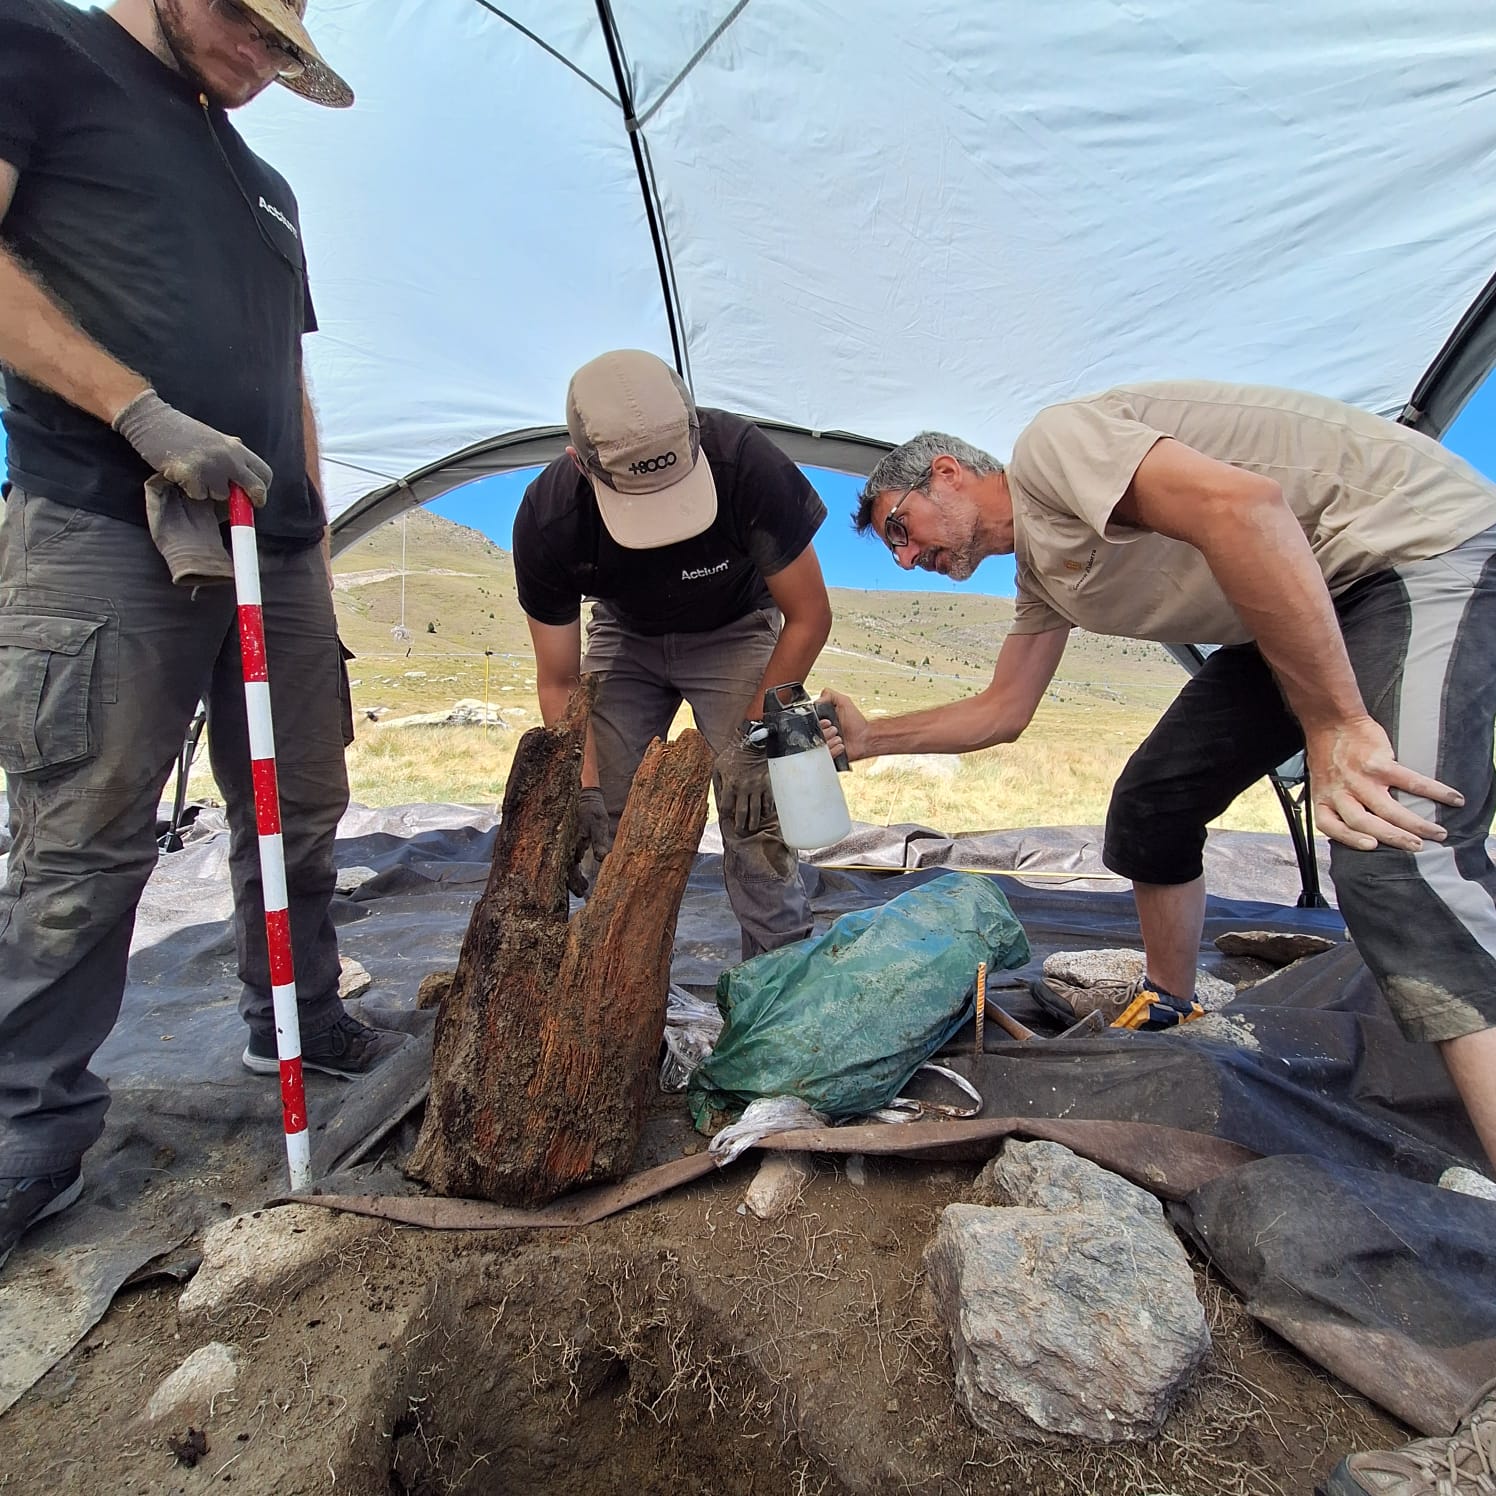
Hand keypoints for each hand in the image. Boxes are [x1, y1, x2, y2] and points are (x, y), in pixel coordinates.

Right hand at [113, 389, 271, 505]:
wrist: (153, 421)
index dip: (263, 489)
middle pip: (255, 489)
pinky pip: (199, 495)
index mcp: (236, 447)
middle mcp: (228, 457)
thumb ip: (231, 454)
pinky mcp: (192, 475)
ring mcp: (211, 466)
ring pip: (222, 495)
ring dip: (210, 492)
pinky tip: (183, 474)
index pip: (264, 473)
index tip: (257, 499)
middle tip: (240, 506)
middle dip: (249, 501)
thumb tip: (247, 471)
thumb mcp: (214, 437)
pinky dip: (191, 490)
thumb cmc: (182, 430)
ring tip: (196, 475)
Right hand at [568, 785, 612, 895]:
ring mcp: (561, 841)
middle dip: (572, 882)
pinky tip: (578, 874)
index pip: (570, 866)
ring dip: (571, 877)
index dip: (576, 880)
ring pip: (563, 864)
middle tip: (582, 892)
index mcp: (570, 841)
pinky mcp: (564, 840)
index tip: (584, 889)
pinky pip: (563, 857)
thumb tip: (602, 859)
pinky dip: (569, 867)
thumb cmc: (593, 810)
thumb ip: (600, 842)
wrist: (583, 795)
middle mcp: (563, 843)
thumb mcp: (599, 823)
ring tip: (582, 888)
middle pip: (564, 868)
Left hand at [716, 736, 773, 834]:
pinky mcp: (768, 785)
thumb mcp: (718, 767)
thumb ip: (718, 784)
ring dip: (754, 822)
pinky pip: (768, 802)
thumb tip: (720, 800)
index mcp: (730, 785)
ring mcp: (757, 787)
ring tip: (752, 827)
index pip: (726, 807)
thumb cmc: (733, 755)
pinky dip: (766, 810)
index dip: (725, 816)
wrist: (753, 743)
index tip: (726, 820)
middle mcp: (743, 789)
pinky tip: (764, 814)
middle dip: (740, 825)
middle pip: (742, 813)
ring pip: (756, 811)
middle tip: (740, 831)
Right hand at [816, 688, 868, 762]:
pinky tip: (841, 745)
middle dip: (825, 732)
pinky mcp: (829, 755)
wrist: (866, 738)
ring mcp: (825, 745)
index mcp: (822, 721)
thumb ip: (830, 695)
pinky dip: (834, 750)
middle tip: (836, 729)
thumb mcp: (844, 702)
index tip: (828, 722)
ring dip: (831, 741)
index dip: (819, 723)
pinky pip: (825, 755)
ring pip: (818, 746)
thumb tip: (817, 698)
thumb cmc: (857, 722)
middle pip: (812, 735)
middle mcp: (822, 733)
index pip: (810, 723)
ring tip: (840, 738)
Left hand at [1306, 716, 1463, 851]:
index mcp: (1324, 798)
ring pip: (1386, 809)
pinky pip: (1410, 781)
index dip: (1350, 839)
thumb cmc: (1328, 753)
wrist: (1331, 720)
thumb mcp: (1322, 781)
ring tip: (1436, 833)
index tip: (1372, 846)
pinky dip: (1432, 791)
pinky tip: (1451, 798)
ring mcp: (1360, 778)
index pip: (1331, 826)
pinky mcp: (1379, 762)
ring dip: (1414, 824)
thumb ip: (1335, 802)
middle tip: (1417, 847)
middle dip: (1394, 838)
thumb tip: (1357, 825)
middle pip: (1364, 823)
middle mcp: (1341, 792)